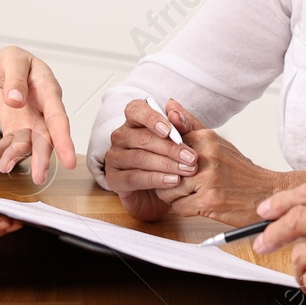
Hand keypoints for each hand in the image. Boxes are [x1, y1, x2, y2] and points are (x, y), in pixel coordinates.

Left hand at [0, 46, 75, 183]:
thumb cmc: (16, 61)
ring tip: (4, 166)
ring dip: (16, 156)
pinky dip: (0, 152)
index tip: (69, 160)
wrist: (6, 68)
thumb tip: (15, 99)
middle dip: (42, 158)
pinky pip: (9, 143)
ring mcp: (31, 122)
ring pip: (28, 144)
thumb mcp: (13, 60)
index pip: (58, 118)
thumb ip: (15, 78)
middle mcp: (44, 111)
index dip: (64, 140)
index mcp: (49, 91)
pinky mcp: (16, 128)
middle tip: (39, 176)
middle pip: (46, 138)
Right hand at [104, 97, 197, 221]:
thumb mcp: (185, 143)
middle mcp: (121, 136)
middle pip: (143, 137)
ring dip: (167, 165)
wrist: (161, 196)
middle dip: (171, 148)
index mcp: (135, 122)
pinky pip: (134, 177)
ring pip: (139, 158)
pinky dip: (156, 179)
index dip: (152, 118)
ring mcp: (114, 157)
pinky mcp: (113, 178)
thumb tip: (174, 108)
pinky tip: (173, 181)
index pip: (135, 109)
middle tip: (192, 157)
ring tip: (187, 170)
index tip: (169, 131)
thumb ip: (182, 125)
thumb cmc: (171, 162)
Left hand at [152, 101, 282, 225]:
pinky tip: (199, 205)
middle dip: (169, 180)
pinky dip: (185, 209)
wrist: (267, 193)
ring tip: (194, 194)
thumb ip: (190, 124)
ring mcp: (207, 178)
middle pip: (164, 170)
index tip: (174, 166)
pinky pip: (179, 207)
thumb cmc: (239, 171)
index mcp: (206, 138)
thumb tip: (170, 103)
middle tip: (184, 183)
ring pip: (168, 190)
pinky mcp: (209, 200)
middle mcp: (206, 155)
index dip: (166, 160)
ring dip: (176, 197)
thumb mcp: (216, 143)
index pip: (165, 147)